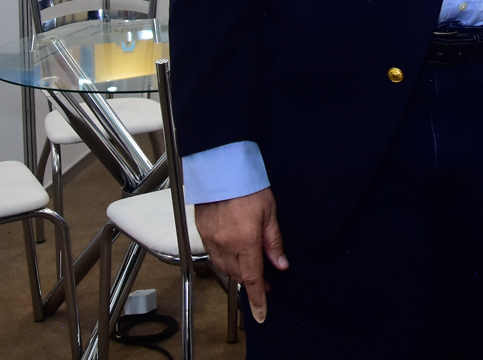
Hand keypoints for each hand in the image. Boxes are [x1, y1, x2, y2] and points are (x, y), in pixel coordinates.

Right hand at [193, 189, 287, 322]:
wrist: (222, 168)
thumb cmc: (248, 186)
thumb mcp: (270, 213)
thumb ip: (274, 242)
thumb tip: (280, 265)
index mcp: (246, 241)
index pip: (252, 278)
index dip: (257, 299)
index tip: (261, 314)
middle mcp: (226, 244)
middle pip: (238, 275)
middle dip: (251, 283)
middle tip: (265, 283)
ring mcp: (211, 239)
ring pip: (224, 268)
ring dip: (238, 273)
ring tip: (251, 270)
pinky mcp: (202, 231)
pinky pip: (213, 255)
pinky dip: (225, 261)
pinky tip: (233, 256)